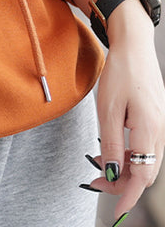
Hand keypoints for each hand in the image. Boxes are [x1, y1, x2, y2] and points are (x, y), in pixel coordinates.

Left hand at [90, 0, 164, 221]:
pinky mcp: (156, 119)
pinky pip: (146, 147)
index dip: (128, 195)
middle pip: (145, 172)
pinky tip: (112, 150)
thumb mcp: (108, 108)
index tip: (116, 209)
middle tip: (96, 182)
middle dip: (122, 183)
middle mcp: (161, 131)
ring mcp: (161, 125)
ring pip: (146, 160)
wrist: (134, 46)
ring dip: (124, 169)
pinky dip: (130, 155)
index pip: (142, 176)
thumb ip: (110, 143)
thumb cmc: (121, 72)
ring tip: (100, 166)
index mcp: (150, 129)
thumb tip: (110, 173)